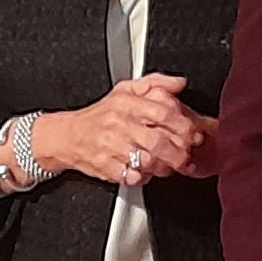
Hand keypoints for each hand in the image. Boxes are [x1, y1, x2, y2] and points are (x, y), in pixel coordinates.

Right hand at [42, 74, 208, 187]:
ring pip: (148, 161)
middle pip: (159, 141)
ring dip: (164, 167)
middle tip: (187, 156)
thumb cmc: (100, 115)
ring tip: (169, 165)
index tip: (193, 134)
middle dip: (179, 152)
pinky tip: (147, 171)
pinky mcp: (105, 166)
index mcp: (127, 103)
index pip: (163, 112)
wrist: (68, 135)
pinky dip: (145, 177)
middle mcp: (119, 123)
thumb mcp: (126, 90)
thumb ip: (155, 84)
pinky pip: (133, 176)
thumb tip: (179, 83)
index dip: (183, 126)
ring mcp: (111, 146)